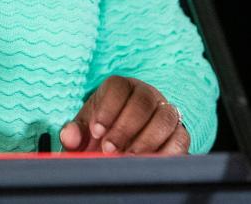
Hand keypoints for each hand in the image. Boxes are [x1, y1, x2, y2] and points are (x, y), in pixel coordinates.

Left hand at [59, 76, 189, 155]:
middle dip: (125, 128)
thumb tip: (69, 136)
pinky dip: (167, 152)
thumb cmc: (101, 134)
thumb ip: (74, 133)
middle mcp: (146, 95)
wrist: (121, 147)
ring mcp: (165, 112)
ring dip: (146, 140)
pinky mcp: (179, 133)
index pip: (118, 87)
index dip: (108, 108)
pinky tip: (149, 162)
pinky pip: (180, 139)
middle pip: (143, 102)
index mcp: (120, 87)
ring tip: (128, 158)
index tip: (96, 131)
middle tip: (109, 150)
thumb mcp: (85, 131)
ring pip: (165, 118)